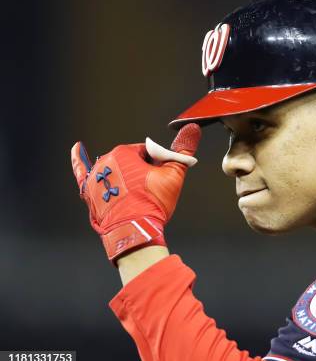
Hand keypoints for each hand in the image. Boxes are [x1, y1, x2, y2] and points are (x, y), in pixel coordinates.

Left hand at [70, 123, 201, 263]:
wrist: (133, 231)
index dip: (157, 164)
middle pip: (130, 161)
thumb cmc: (152, 204)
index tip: (160, 178)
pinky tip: (77, 149)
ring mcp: (94, 176)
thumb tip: (192, 129)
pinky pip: (81, 170)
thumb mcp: (174, 175)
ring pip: (115, 170)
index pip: (147, 152)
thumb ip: (183, 151)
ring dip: (124, 177)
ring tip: (134, 196)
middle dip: (141, 171)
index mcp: (124, 152)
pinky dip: (79, 159)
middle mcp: (106, 160)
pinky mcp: (88, 191)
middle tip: (149, 190)